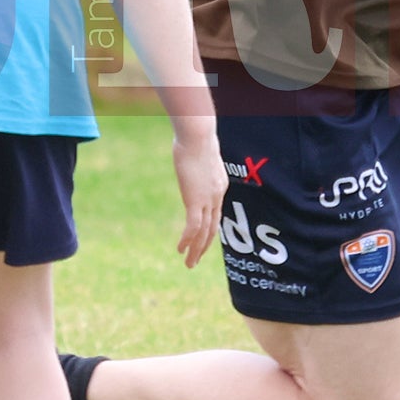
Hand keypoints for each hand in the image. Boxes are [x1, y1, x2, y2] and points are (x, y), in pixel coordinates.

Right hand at [171, 127, 227, 267]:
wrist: (198, 135)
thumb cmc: (196, 135)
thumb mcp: (199, 150)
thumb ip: (197, 158)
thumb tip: (188, 150)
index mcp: (219, 185)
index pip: (215, 212)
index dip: (209, 227)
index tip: (203, 238)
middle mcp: (217, 195)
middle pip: (212, 227)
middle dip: (204, 246)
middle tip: (197, 260)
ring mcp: (207, 199)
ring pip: (204, 232)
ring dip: (196, 250)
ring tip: (189, 264)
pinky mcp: (195, 200)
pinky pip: (192, 227)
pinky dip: (187, 241)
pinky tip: (180, 250)